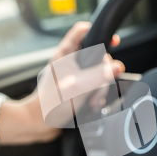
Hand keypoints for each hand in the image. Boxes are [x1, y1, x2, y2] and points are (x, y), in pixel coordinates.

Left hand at [0, 22, 123, 145]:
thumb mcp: (78, 87)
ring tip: (94, 99)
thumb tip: (117, 67)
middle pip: (96, 55)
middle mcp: (69, 61)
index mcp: (65, 54)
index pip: (83, 31)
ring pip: (97, 72)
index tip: (113, 41)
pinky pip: (93, 85)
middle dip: (104, 71)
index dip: (99, 32)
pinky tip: (92, 104)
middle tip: (101, 84)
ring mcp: (73, 74)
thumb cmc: (50, 105)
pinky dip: (96, 94)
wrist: (39, 124)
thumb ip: (99, 75)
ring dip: (100, 87)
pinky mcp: (76, 87)